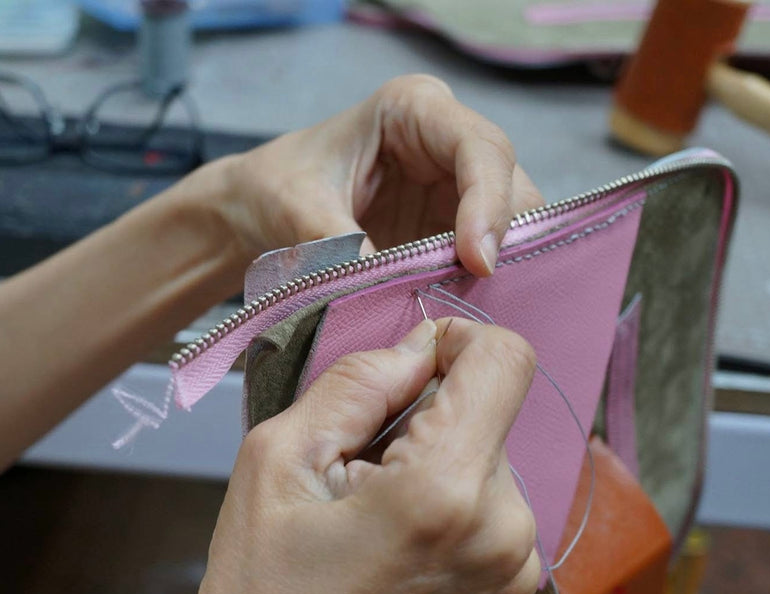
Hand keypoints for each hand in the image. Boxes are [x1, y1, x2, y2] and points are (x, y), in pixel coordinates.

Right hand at [176, 318, 539, 593]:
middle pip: (489, 406)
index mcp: (444, 489)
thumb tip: (419, 345)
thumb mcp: (277, 459)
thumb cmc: (265, 592)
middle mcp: (504, 524)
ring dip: (433, 454)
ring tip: (374, 509)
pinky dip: (449, 490)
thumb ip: (357, 381)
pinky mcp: (517, 578)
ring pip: (488, 447)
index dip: (458, 343)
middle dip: (426, 413)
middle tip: (360, 467)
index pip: (506, 360)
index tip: (408, 368)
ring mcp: (518, 558)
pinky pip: (493, 492)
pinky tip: (399, 532)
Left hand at [194, 74, 541, 286]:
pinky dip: (482, 283)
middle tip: (492, 292)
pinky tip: (468, 307)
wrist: (259, 209)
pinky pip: (484, 255)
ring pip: (508, 225)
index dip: (490, 203)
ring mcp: (453, 188)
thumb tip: (393, 293)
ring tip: (480, 305)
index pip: (480, 148)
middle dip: (507, 240)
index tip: (478, 259)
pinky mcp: (448, 228)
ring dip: (500, 266)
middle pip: (510, 186)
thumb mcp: (300, 210)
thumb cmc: (276, 188)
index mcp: (413, 110)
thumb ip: (345, 246)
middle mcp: (446, 144)